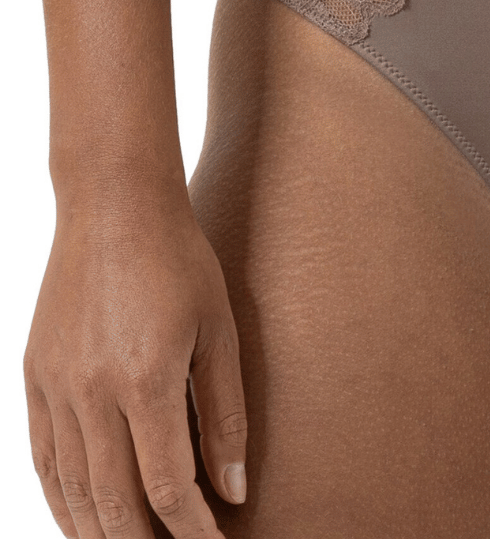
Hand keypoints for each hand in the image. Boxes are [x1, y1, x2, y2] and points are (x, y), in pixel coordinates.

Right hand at [24, 195, 246, 538]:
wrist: (114, 207)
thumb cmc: (181, 261)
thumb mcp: (219, 330)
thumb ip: (225, 413)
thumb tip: (233, 490)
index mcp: (146, 380)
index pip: (167, 488)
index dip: (191, 531)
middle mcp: (92, 393)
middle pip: (114, 504)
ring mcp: (55, 388)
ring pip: (72, 492)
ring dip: (102, 535)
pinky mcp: (33, 378)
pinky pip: (45, 460)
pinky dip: (63, 501)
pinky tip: (86, 520)